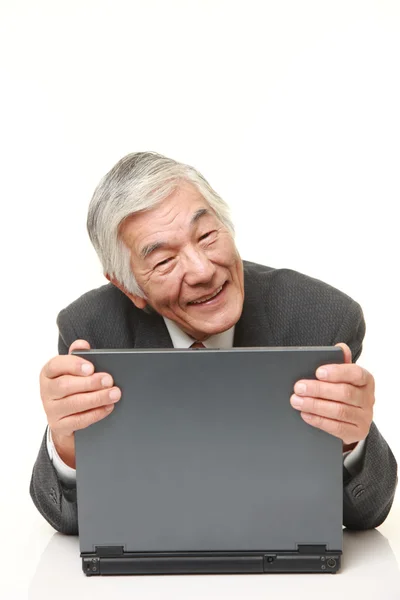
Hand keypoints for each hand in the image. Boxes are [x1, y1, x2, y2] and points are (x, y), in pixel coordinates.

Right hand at [40, 339, 120, 467]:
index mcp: (48, 372)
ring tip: (114, 394)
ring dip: (96, 398)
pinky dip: (95, 414)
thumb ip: (78, 355)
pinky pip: (78, 421)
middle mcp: (46, 390)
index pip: (56, 365)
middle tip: (109, 380)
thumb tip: (83, 344)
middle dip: (90, 383)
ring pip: (73, 404)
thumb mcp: (73, 369)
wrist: (64, 414)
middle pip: (65, 386)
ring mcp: (51, 409)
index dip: (73, 365)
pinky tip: (108, 407)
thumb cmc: (72, 385)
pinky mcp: (59, 425)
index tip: (91, 367)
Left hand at [290, 343, 373, 450]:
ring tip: (296, 401)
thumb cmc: (342, 391)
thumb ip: (339, 362)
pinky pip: (337, 428)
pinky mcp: (357, 433)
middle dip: (319, 389)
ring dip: (315, 405)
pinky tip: (305, 414)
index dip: (337, 372)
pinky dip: (319, 420)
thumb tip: (340, 347)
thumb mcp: (342, 377)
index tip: (318, 372)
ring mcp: (364, 417)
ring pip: (339, 411)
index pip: (355, 373)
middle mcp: (368, 398)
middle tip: (298, 387)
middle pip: (344, 393)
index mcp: (366, 380)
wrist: (351, 419)